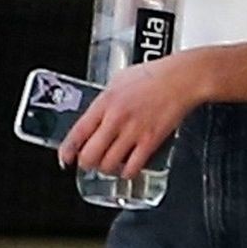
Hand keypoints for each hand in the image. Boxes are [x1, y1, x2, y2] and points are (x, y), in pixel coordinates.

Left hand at [58, 53, 201, 179]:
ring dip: (106, 168)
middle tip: (89, 162)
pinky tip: (127, 167)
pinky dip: (127, 172)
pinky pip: (132, 167)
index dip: (67, 150)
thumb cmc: (154, 75)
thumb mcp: (119, 80)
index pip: (78, 132)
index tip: (65, 158)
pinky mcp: (150, 142)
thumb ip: (105, 100)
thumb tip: (95, 114)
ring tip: (109, 164)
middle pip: (90, 155)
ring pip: (108, 164)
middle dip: (87, 163)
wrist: (182, 79)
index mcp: (105, 102)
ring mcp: (133, 132)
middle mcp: (116, 119)